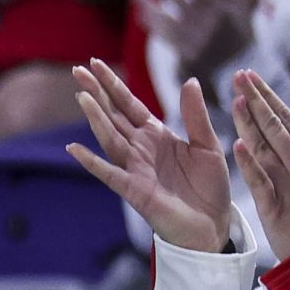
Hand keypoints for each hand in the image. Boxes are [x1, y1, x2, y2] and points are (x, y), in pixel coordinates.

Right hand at [68, 60, 235, 252]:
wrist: (214, 225)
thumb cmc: (210, 187)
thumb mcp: (208, 145)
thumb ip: (196, 116)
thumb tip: (190, 80)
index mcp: (155, 134)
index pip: (128, 104)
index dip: (112, 84)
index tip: (94, 64)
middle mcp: (139, 148)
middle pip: (113, 115)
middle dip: (96, 93)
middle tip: (76, 71)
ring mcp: (134, 168)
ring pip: (110, 138)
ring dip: (96, 118)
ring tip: (82, 97)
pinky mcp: (134, 190)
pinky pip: (109, 173)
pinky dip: (92, 162)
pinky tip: (75, 149)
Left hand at [138, 0, 262, 82]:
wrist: (239, 70)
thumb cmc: (241, 39)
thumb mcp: (247, 15)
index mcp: (220, 9)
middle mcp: (207, 21)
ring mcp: (196, 36)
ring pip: (167, 14)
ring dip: (150, 2)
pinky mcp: (187, 52)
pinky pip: (165, 34)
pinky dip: (154, 23)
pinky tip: (142, 14)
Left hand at [225, 70, 289, 260]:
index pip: (288, 118)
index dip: (268, 96)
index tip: (251, 76)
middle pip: (275, 126)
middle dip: (256, 99)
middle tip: (239, 75)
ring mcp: (289, 184)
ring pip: (266, 147)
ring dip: (250, 122)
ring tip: (235, 98)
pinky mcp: (275, 206)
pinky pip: (261, 181)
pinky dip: (250, 163)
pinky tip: (237, 144)